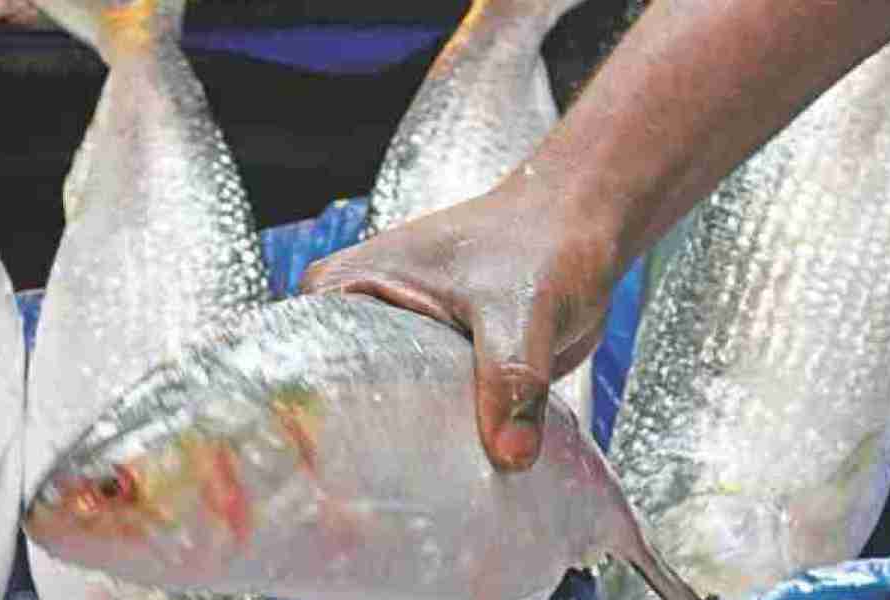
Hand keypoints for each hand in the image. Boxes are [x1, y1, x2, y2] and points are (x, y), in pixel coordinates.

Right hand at [299, 178, 618, 471]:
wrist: (584, 229)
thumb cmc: (542, 243)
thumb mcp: (520, 307)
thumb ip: (511, 376)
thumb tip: (510, 453)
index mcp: (349, 287)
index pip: (305, 365)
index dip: (321, 420)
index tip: (340, 469)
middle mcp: (360, 315)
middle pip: (341, 401)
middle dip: (364, 448)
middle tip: (387, 493)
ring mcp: (397, 342)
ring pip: (386, 413)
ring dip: (408, 449)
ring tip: (422, 489)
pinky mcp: (433, 366)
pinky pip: (424, 415)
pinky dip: (441, 443)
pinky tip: (455, 474)